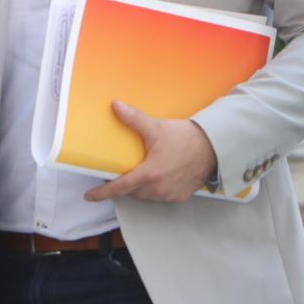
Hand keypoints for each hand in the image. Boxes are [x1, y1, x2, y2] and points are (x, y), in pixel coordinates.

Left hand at [83, 101, 218, 203]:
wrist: (214, 147)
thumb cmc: (185, 138)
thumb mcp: (156, 128)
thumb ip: (133, 119)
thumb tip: (115, 106)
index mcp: (148, 175)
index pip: (119, 188)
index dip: (102, 193)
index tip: (90, 196)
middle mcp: (157, 189)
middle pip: (132, 192)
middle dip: (124, 185)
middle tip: (121, 172)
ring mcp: (169, 195)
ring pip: (146, 196)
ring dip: (140, 188)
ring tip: (141, 173)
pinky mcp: (181, 196)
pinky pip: (162, 196)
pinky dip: (156, 189)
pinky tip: (159, 178)